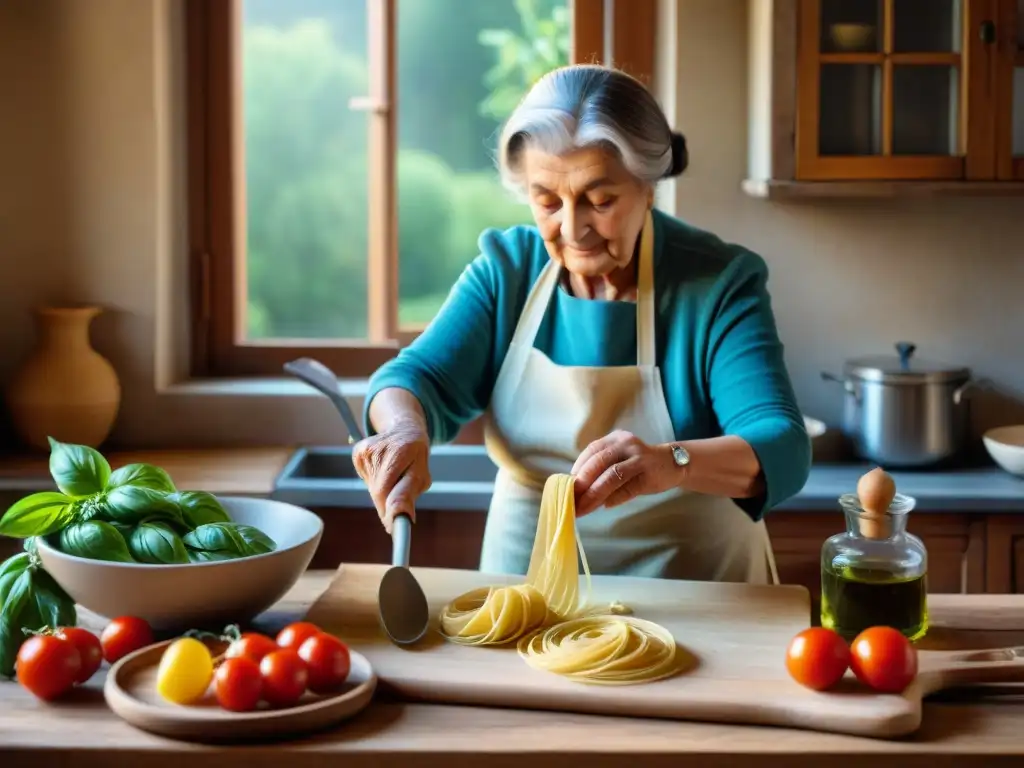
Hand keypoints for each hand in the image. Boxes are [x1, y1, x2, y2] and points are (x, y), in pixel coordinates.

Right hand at [352, 419, 431, 533]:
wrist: (403, 430)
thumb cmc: (415, 456)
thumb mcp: (421, 474)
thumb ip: (409, 495)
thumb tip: (402, 517)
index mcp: (401, 450)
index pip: (387, 489)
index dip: (390, 511)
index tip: (393, 528)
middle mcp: (380, 448)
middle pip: (378, 492)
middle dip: (387, 505)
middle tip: (397, 510)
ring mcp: (366, 450)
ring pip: (372, 488)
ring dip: (382, 494)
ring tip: (393, 479)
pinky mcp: (357, 453)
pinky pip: (366, 480)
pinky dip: (375, 484)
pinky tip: (383, 472)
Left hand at [571, 430, 679, 515]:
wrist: (673, 464)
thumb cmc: (639, 465)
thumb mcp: (619, 460)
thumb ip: (600, 470)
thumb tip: (576, 490)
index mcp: (614, 439)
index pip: (590, 452)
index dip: (576, 471)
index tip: (566, 489)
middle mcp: (625, 444)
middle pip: (598, 463)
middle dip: (582, 484)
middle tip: (571, 501)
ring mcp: (639, 458)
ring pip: (612, 475)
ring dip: (594, 494)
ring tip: (583, 508)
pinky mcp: (649, 474)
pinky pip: (628, 488)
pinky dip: (615, 498)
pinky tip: (605, 506)